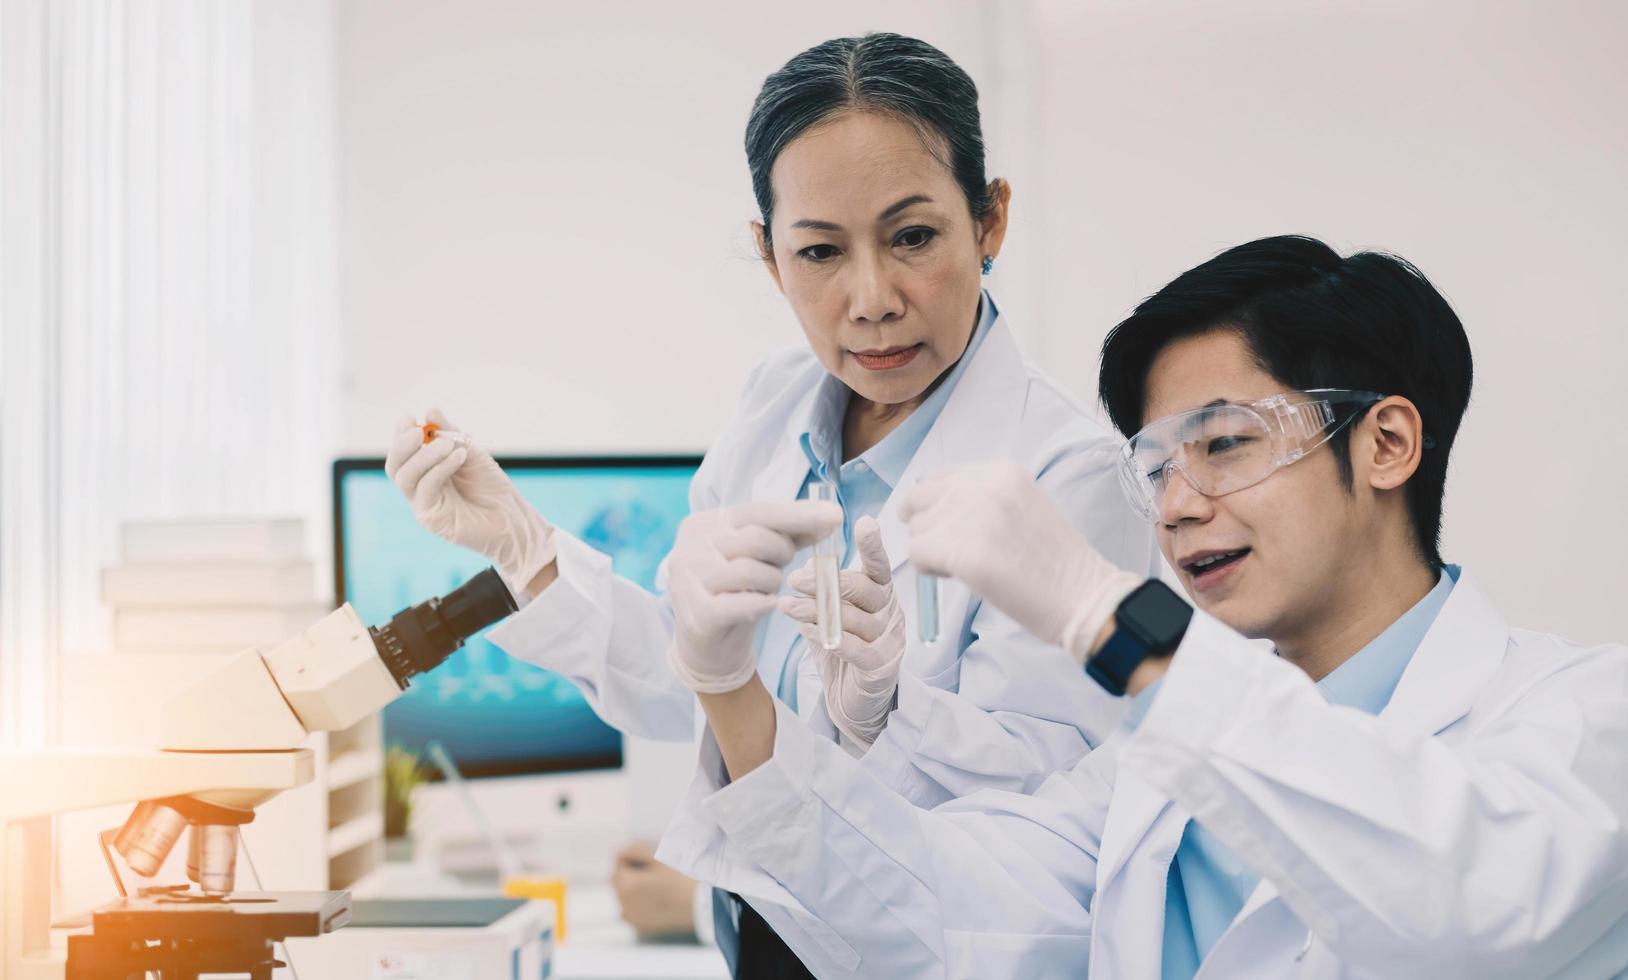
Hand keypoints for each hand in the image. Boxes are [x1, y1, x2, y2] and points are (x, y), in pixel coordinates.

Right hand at [385, 409, 554, 594]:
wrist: (511, 517)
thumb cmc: (491, 485)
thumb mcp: (470, 451)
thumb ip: (450, 432)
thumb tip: (430, 410)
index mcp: (425, 470)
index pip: (402, 451)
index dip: (400, 434)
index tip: (410, 418)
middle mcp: (419, 487)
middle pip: (395, 465)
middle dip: (402, 445)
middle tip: (417, 431)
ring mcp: (423, 504)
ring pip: (405, 477)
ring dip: (424, 456)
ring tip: (448, 444)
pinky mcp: (431, 518)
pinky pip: (425, 489)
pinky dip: (439, 469)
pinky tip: (458, 457)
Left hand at [612, 841, 697, 940]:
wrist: (703, 905)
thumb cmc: (682, 878)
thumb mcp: (658, 857)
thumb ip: (634, 851)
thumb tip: (618, 853)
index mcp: (625, 886)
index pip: (619, 863)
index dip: (634, 857)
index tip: (652, 858)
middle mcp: (623, 906)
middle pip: (618, 881)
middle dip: (631, 872)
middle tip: (654, 869)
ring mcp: (632, 919)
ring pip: (625, 896)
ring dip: (633, 887)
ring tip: (657, 884)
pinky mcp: (642, 928)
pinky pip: (633, 910)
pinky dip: (639, 902)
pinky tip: (657, 898)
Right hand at [666, 500, 841, 692]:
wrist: (709, 649)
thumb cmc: (736, 592)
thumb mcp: (760, 556)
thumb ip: (789, 534)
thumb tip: (830, 516)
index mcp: (703, 524)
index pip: (757, 512)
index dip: (799, 515)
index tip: (836, 516)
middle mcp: (689, 547)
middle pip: (755, 539)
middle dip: (782, 554)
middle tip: (782, 566)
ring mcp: (687, 581)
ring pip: (750, 571)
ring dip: (772, 582)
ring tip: (767, 589)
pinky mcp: (696, 615)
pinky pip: (742, 604)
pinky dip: (762, 604)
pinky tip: (767, 604)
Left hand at [779, 516, 906, 744]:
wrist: (853, 702)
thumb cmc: (844, 650)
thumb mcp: (833, 614)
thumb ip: (825, 590)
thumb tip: (809, 564)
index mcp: (882, 595)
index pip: (880, 566)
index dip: (873, 546)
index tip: (864, 523)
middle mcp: (890, 614)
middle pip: (865, 589)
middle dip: (827, 581)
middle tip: (794, 578)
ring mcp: (889, 642)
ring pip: (854, 618)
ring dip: (817, 609)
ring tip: (788, 605)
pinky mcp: (880, 668)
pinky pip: (854, 648)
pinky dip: (827, 636)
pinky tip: (806, 630)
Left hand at [901, 461, 1142, 663]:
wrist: (1083, 595)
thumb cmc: (1054, 560)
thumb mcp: (1021, 506)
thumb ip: (981, 499)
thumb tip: (930, 509)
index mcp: (999, 471)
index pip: (939, 478)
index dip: (938, 506)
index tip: (950, 527)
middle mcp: (981, 485)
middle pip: (919, 499)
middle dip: (926, 526)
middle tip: (948, 551)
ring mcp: (970, 517)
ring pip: (916, 529)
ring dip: (932, 550)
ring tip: (968, 566)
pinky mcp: (962, 553)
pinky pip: (918, 555)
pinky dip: (930, 571)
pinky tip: (960, 578)